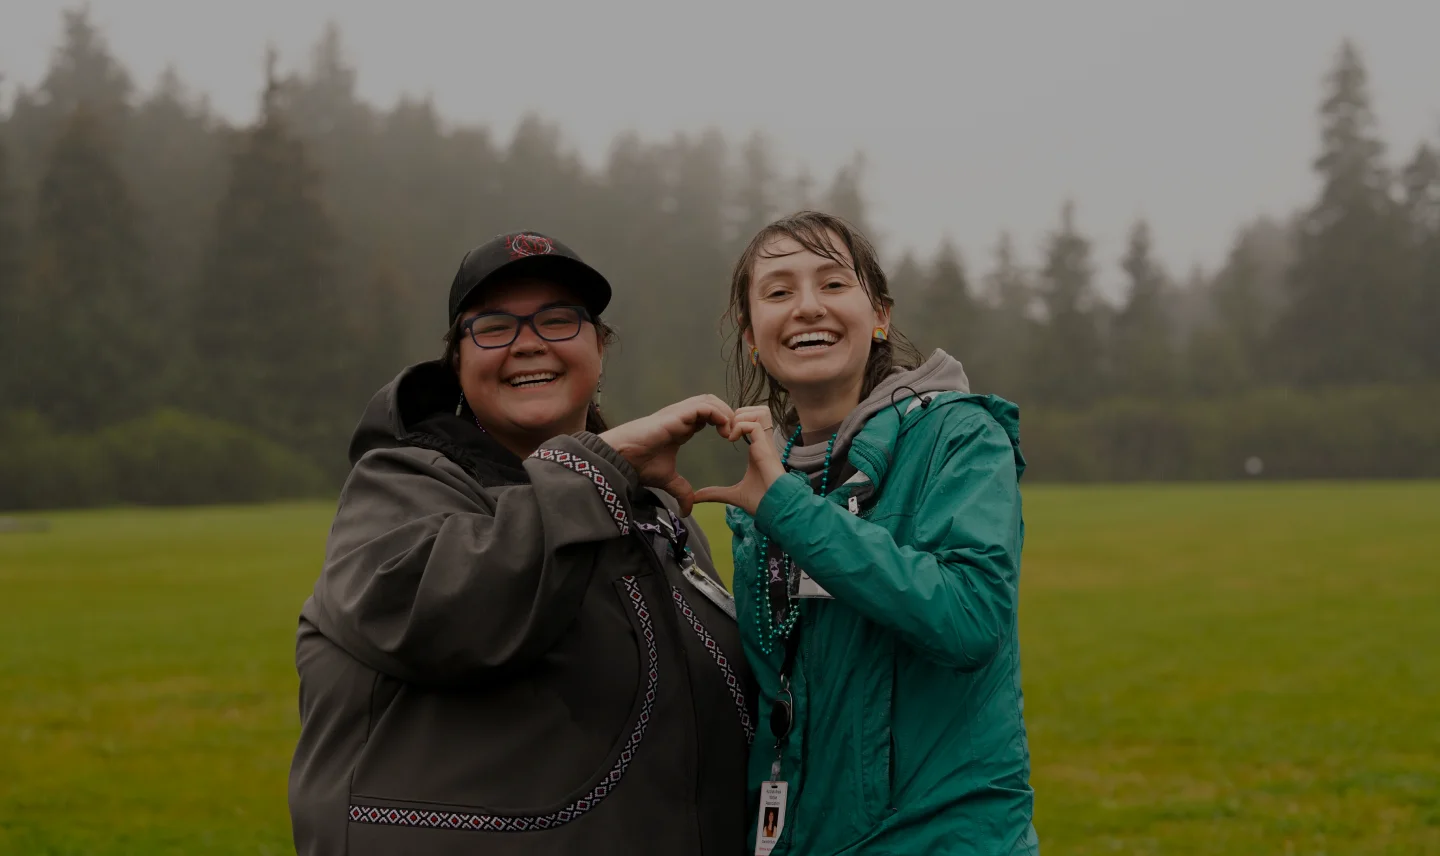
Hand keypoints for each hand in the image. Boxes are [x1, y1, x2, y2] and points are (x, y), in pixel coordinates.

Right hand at [599, 395, 733, 515]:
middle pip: (712, 403)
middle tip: (735, 435)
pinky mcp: (677, 414)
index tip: (731, 440)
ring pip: (710, 400)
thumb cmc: (638, 464)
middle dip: (728, 415)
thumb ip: (681, 491)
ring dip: (725, 413)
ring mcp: (679, 413)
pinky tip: (723, 431)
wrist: (621, 458)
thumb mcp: (667, 479)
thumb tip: (687, 511)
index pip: (708, 415)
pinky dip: (719, 414)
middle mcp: (682, 416)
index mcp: (682, 427)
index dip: (722, 423)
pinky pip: (705, 406)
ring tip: (730, 433)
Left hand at [694, 406, 786, 514]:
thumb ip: (715, 493)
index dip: (737, 421)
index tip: (722, 433)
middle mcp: (763, 442)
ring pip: (759, 412)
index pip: (752, 422)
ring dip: (742, 417)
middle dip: (739, 413)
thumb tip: (696, 497)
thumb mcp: (733, 494)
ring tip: (729, 432)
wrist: (775, 509)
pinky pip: (754, 425)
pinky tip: (731, 439)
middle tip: (725, 429)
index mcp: (757, 448)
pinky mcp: (765, 446)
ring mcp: (765, 443)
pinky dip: (741, 427)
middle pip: (758, 410)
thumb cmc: (761, 501)